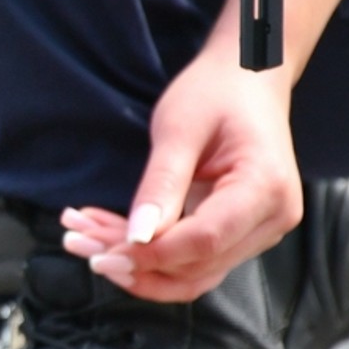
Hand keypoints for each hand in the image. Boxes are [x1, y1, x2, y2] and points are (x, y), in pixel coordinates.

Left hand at [61, 55, 302, 302]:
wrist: (247, 78)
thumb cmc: (216, 93)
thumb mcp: (178, 129)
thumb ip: (161, 184)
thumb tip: (137, 238)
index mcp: (265, 187)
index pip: (205, 240)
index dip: (151, 254)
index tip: (100, 253)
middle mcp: (272, 218)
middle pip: (198, 265)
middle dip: (133, 263)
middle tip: (76, 242)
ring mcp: (260, 230)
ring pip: (192, 271)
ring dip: (135, 264)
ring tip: (80, 237)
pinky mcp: (240, 233)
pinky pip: (193, 258)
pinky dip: (148, 253)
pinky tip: (104, 234)